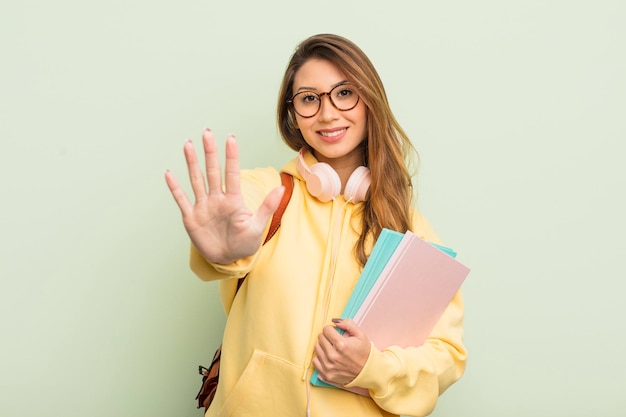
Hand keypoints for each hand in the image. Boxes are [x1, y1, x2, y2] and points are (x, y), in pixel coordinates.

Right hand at [165, 129, 284, 263]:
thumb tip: (282, 188)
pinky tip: (169, 173)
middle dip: (209, 152)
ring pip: (196, 180)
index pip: (231, 173)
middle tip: (207, 132)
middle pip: (212, 171)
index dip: (231, 156)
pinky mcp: (191, 218)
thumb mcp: (257, 227)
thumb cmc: (244, 243)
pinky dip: (175, 188)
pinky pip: (182, 200)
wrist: (228, 259)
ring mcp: (203, 207)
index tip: (230, 137)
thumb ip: (267, 207)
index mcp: (233, 200)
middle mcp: (217, 199)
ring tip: (187, 144)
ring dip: (191, 163)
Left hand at [312, 319, 370, 385]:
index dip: (331, 329)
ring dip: (323, 346)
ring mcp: (329, 366)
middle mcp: (333, 356)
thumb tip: (335, 321)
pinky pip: (315, 361)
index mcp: (341, 344)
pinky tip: (328, 357)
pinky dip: (320, 358)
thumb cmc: (364, 353)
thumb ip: (348, 324)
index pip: (326, 329)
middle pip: (320, 338)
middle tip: (334, 340)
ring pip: (316, 348)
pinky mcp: (326, 374)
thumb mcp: (360, 334)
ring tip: (332, 348)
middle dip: (327, 336)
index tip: (335, 333)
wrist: (367, 371)